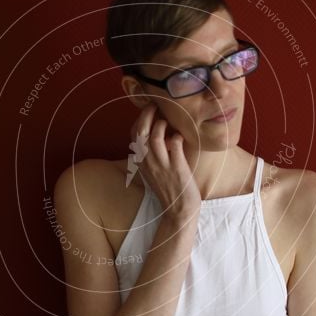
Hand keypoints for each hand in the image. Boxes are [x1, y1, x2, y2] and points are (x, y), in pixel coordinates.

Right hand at [129, 102, 200, 219]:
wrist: (179, 210)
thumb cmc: (168, 188)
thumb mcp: (152, 172)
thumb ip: (150, 155)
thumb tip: (153, 134)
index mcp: (142, 162)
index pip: (134, 135)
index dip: (140, 119)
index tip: (148, 108)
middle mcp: (149, 162)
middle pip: (141, 132)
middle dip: (147, 114)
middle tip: (156, 105)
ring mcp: (162, 165)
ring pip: (155, 137)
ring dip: (162, 125)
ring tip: (168, 122)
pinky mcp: (177, 168)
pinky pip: (175, 145)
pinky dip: (177, 136)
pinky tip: (181, 137)